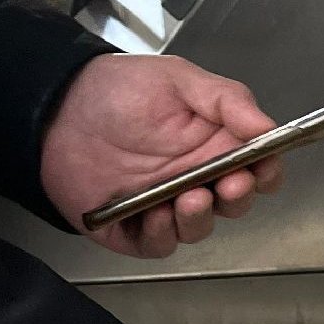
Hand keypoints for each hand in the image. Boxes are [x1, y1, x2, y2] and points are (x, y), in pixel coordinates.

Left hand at [40, 55, 283, 257]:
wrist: (54, 110)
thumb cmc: (117, 91)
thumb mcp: (178, 79)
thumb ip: (228, 100)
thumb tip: (269, 127)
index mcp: (214, 145)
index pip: (257, 169)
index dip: (267, 173)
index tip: (262, 169)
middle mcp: (196, 178)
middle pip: (235, 203)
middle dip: (238, 198)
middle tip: (229, 184)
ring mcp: (166, 205)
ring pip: (200, 228)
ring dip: (200, 219)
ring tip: (188, 199)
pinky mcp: (134, 228)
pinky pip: (160, 244)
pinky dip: (162, 235)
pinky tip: (155, 214)